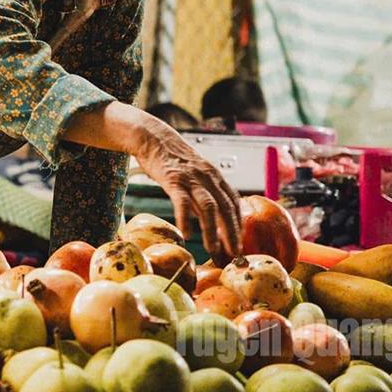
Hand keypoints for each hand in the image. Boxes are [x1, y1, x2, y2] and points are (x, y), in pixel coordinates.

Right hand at [133, 120, 241, 259]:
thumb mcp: (195, 173)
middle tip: (234, 254)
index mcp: (215, 176)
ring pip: (209, 207)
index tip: (239, 243)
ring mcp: (191, 178)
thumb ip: (203, 192)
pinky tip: (187, 235)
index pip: (234, 202)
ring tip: (214, 250)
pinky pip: (182, 202)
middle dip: (232, 233)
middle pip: (226, 208)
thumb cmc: (172, 158)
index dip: (238, 224)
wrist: (153, 137)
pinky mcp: (173, 179)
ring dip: (213, 231)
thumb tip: (208, 217)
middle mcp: (208, 177)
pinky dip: (186, 219)